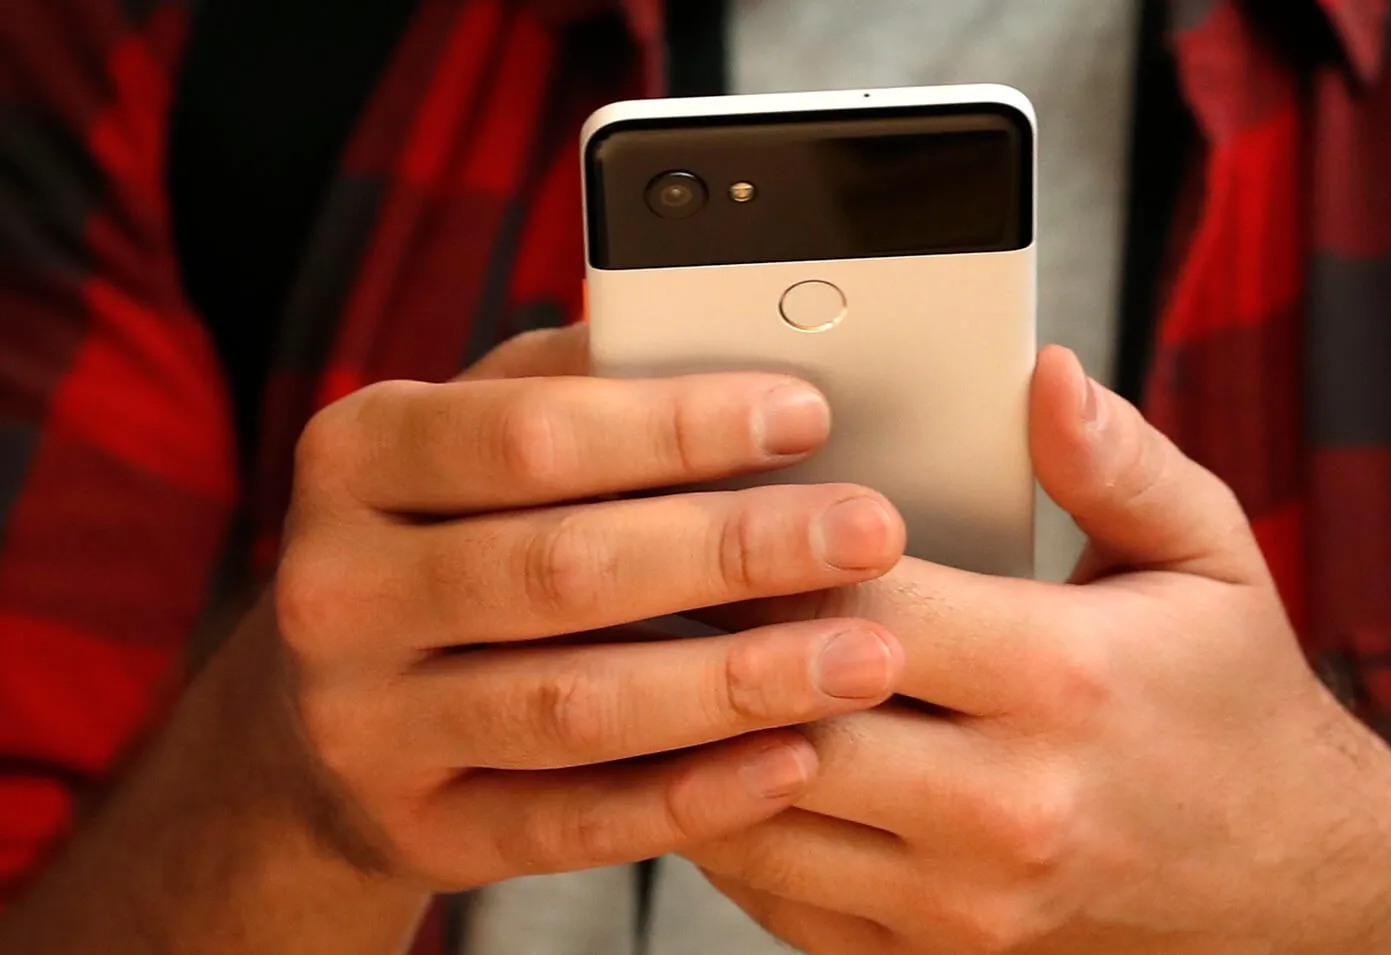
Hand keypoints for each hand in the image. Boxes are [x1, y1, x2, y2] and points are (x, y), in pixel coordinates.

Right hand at [240, 325, 908, 889]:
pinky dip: (693, 797)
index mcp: (359, 456)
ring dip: (736, 684)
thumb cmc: (446, 537)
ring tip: (864, 656)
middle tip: (869, 535)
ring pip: (575, 707)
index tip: (805, 416)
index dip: (678, 427)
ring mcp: (367, 724)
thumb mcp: (472, 433)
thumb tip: (718, 330)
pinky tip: (792, 762)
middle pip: (563, 570)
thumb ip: (573, 383)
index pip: (530, 435)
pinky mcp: (419, 830)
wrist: (326, 715)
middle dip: (736, 551)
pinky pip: (572, 822)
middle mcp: (339, 591)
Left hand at [682, 347, 1390, 953]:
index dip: (769, 556)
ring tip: (646, 665)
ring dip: (686, 745)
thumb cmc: (1233, 704)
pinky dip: (723, 830)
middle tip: (642, 584)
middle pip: (787, 719)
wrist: (1287, 884)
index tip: (717, 511)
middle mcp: (1007, 805)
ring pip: (755, 824)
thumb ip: (1118, 462)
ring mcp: (964, 901)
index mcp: (1063, 679)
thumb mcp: (1211, 557)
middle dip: (700, 649)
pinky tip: (705, 761)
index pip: (861, 606)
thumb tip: (1045, 376)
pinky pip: (779, 902)